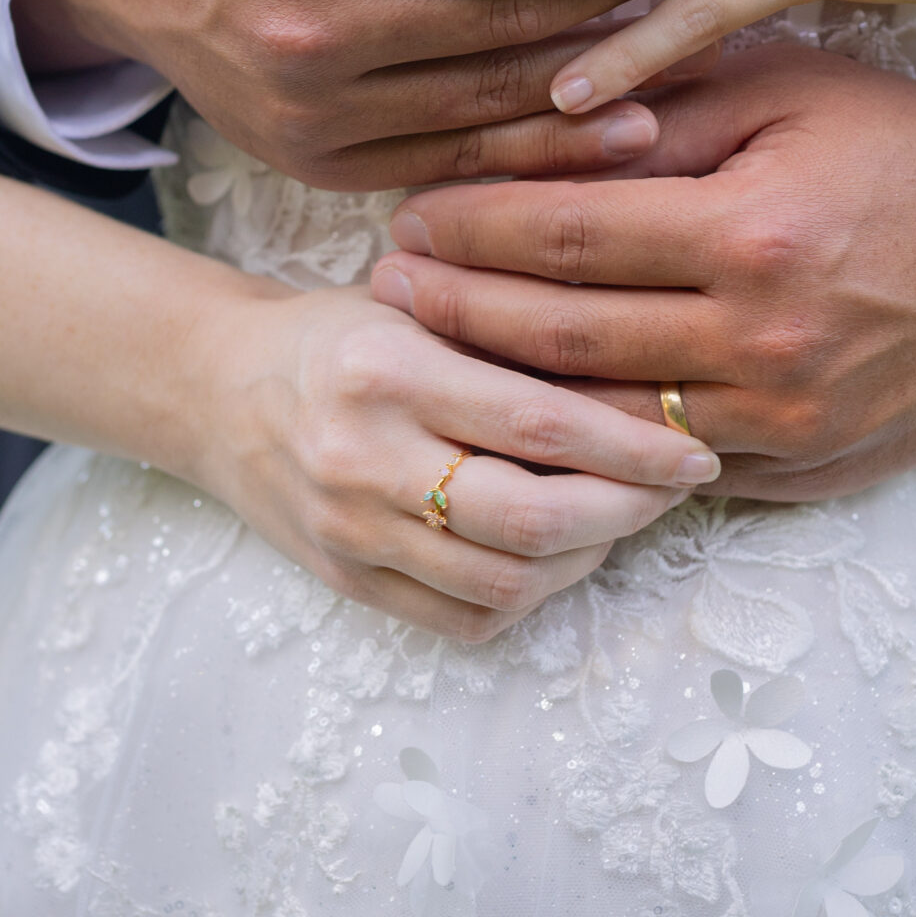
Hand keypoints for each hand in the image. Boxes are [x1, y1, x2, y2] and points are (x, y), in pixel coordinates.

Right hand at [183, 274, 723, 642]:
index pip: (538, 424)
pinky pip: (467, 618)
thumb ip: (512, 325)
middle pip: (531, 521)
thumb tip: (649, 357)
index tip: (696, 446)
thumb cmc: (345, 330)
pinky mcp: (349, 584)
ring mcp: (352, 534)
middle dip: (628, 510)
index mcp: (388, 370)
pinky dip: (534, 593)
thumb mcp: (418, 297)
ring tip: (625, 512)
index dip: (633, 445)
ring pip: (507, 581)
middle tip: (678, 484)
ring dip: (589, 556)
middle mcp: (364, 459)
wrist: (219, 390)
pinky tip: (561, 550)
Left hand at [369, 46, 915, 501]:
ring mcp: (788, 421)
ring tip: (435, 351)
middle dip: (458, 313)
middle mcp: (766, 340)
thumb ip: (661, 99)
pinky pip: (673, 471)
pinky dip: (596, 443)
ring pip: (604, 423)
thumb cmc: (910, 145)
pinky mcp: (808, 473)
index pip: (567, 239)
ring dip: (508, 389)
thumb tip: (533, 112)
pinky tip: (539, 410)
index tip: (402, 215)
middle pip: (564, 339)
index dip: (470, 230)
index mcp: (754, 233)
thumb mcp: (791, 87)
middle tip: (384, 291)